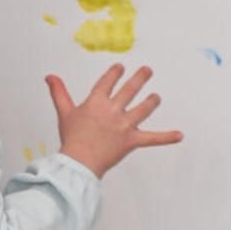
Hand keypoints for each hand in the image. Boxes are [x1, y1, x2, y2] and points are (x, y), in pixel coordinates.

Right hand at [46, 64, 182, 178]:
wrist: (79, 162)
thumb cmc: (71, 138)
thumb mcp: (64, 112)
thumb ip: (59, 92)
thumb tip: (50, 76)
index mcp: (96, 102)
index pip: (108, 82)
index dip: (115, 73)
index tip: (120, 68)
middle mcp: (113, 110)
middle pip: (129, 89)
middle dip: (140, 78)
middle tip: (147, 71)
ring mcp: (124, 125)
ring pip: (143, 109)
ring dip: (152, 101)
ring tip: (156, 96)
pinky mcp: (132, 140)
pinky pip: (153, 138)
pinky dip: (167, 137)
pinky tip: (179, 135)